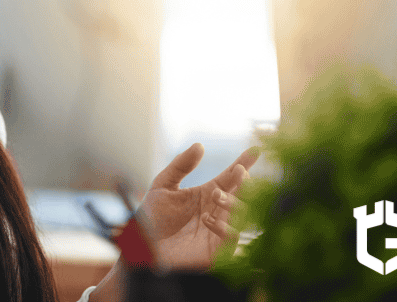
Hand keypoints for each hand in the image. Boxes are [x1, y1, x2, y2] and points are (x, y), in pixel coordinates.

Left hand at [138, 143, 259, 269]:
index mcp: (208, 194)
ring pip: (243, 215)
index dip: (244, 163)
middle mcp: (218, 211)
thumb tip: (200, 145)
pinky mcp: (217, 251)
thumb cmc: (151, 218)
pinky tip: (207, 219)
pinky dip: (225, 227)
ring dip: (234, 202)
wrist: (141, 247)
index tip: (255, 150)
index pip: (230, 177)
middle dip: (243, 183)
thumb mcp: (163, 186)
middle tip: (238, 171)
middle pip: (242, 195)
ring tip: (216, 195)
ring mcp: (219, 231)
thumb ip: (180, 165)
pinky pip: (232, 239)